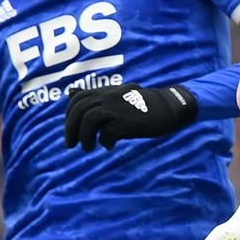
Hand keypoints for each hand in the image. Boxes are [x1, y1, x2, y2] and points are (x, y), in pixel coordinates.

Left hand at [63, 83, 198, 150]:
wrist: (170, 108)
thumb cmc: (145, 106)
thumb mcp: (120, 97)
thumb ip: (100, 99)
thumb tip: (73, 97)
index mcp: (107, 91)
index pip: (79, 98)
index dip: (69, 115)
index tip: (70, 129)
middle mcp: (110, 96)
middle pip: (79, 110)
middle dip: (70, 129)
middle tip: (71, 145)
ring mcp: (118, 108)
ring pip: (89, 120)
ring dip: (84, 137)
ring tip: (88, 148)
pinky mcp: (128, 121)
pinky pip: (107, 132)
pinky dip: (104, 141)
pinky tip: (109, 146)